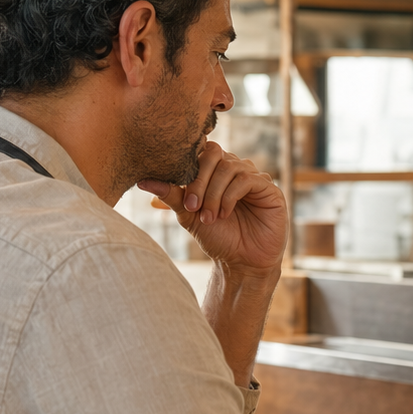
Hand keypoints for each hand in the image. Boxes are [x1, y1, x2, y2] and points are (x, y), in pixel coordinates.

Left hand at [138, 142, 284, 272]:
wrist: (240, 262)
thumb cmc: (217, 237)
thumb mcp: (188, 214)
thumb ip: (170, 195)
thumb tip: (142, 180)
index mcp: (217, 170)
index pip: (201, 151)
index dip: (189, 166)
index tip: (181, 193)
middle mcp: (236, 168)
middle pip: (214, 154)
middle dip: (199, 181)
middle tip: (192, 207)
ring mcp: (254, 177)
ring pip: (229, 167)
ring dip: (213, 193)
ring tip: (208, 217)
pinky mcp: (269, 188)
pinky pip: (246, 179)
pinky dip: (229, 196)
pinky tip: (224, 214)